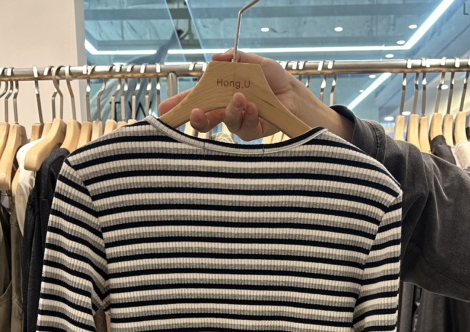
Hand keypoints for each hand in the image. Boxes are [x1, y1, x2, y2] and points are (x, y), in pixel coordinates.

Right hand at [158, 51, 352, 140]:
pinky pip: (244, 129)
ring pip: (225, 123)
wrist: (304, 102)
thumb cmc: (281, 84)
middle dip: (196, 117)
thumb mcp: (258, 65)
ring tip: (240, 99)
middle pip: (205, 118)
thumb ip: (237, 61)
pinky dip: (247, 116)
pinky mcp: (255, 136)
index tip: (165, 109)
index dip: (183, 104)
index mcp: (226, 96)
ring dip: (229, 111)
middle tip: (192, 113)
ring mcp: (242, 126)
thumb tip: (216, 58)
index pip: (200, 100)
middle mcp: (230, 113)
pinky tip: (253, 106)